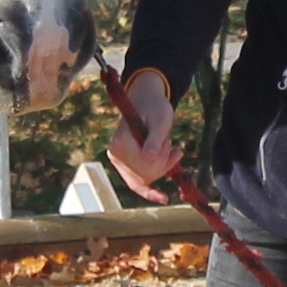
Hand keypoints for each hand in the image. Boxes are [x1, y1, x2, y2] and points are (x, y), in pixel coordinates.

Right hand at [105, 68, 179, 196]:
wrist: (146, 101)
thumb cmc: (155, 108)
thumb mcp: (161, 121)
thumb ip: (155, 139)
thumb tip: (149, 157)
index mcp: (122, 143)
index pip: (145, 167)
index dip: (162, 160)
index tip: (171, 143)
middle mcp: (115, 154)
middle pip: (145, 176)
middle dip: (163, 163)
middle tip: (169, 143)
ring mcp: (118, 161)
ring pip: (144, 180)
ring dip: (162, 167)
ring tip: (171, 149)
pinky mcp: (123, 165)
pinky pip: (139, 182)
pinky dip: (154, 179)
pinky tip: (165, 184)